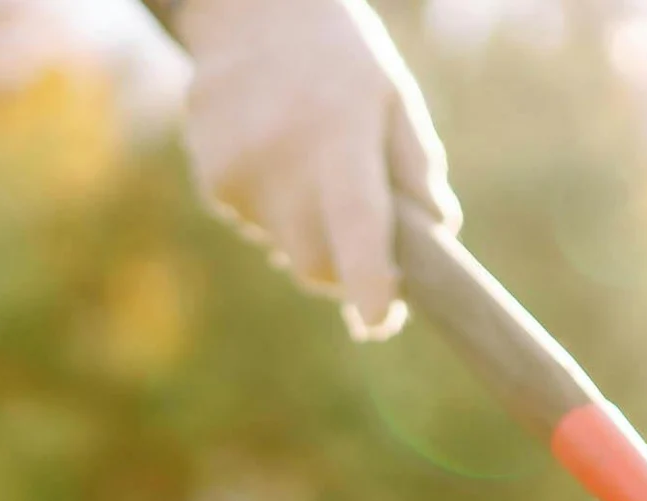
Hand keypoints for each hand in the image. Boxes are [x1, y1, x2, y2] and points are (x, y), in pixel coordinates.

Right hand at [174, 0, 461, 340]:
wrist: (248, 10)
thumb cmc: (339, 57)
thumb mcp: (393, 95)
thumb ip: (415, 166)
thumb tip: (435, 235)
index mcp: (340, 134)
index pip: (356, 225)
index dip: (368, 282)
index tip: (378, 323)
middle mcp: (282, 159)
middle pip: (316, 262)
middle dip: (344, 270)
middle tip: (369, 256)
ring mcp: (238, 172)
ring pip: (284, 245)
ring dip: (309, 229)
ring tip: (310, 162)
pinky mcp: (211, 179)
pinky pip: (256, 223)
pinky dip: (275, 208)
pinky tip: (276, 153)